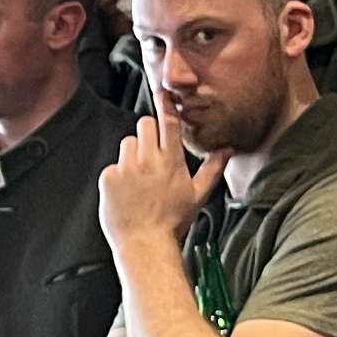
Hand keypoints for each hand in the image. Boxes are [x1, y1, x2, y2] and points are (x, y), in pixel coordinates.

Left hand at [97, 116, 220, 254]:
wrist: (145, 244)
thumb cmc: (173, 222)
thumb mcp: (198, 195)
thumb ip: (213, 169)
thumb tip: (227, 149)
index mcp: (171, 161)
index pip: (169, 122)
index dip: (166, 104)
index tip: (163, 91)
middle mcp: (148, 160)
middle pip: (144, 124)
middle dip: (148, 132)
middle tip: (151, 153)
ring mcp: (126, 168)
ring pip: (127, 143)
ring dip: (133, 154)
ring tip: (139, 178)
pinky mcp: (108, 178)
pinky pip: (113, 165)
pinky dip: (118, 175)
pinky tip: (127, 193)